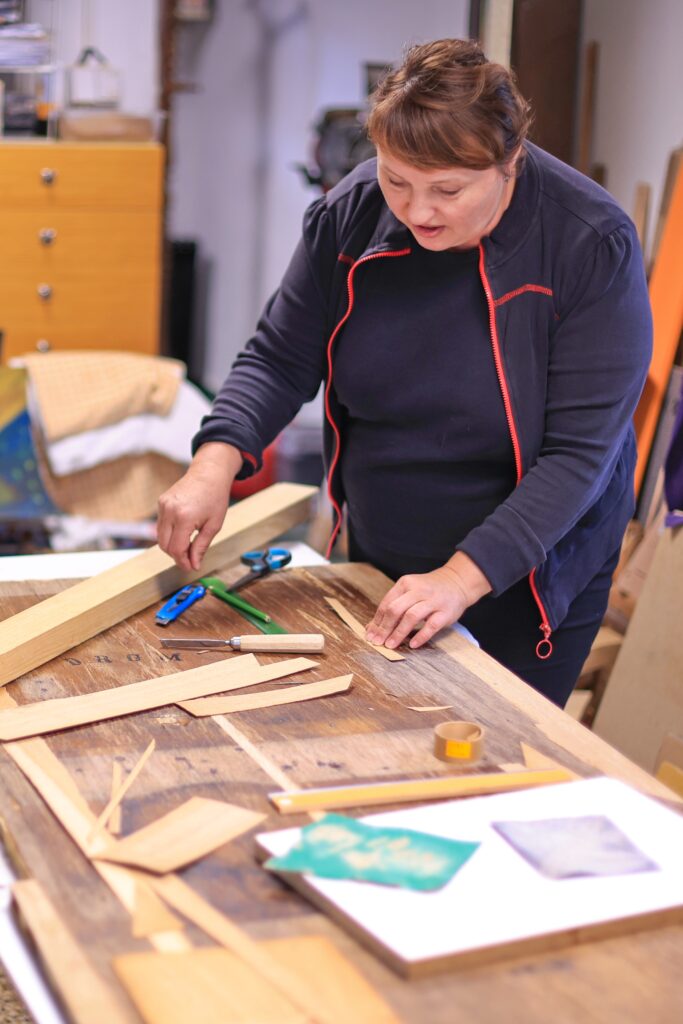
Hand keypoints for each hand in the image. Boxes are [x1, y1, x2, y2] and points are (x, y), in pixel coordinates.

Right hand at [156, 443, 242, 570]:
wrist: (209, 473)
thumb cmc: (215, 497)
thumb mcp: (214, 525)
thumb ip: (201, 546)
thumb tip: (194, 565)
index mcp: (184, 517)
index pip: (177, 549)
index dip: (183, 562)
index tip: (191, 568)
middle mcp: (169, 511)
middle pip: (165, 546)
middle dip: (176, 556)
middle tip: (190, 560)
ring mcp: (162, 505)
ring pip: (160, 537)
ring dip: (172, 545)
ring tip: (188, 546)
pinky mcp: (160, 502)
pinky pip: (161, 525)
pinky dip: (169, 533)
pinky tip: (183, 532)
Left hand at [365, 552, 491, 649]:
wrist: (457, 582)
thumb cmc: (428, 590)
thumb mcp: (410, 591)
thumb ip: (393, 606)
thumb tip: (373, 627)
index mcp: (406, 584)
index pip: (387, 603)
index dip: (377, 620)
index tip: (370, 634)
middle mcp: (418, 590)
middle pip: (396, 609)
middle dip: (384, 627)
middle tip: (378, 642)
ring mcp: (433, 601)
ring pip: (411, 616)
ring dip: (398, 632)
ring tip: (390, 644)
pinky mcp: (445, 612)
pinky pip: (431, 625)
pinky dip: (421, 636)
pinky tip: (412, 645)